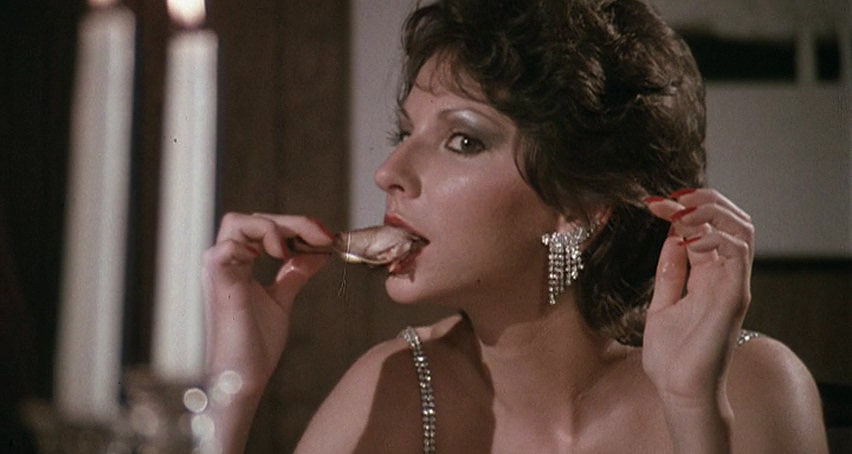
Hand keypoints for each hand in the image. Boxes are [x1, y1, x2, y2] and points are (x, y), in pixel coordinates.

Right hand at [203, 213, 332, 393]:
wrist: (244, 377)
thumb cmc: (257, 344)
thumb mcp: (282, 298)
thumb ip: (295, 272)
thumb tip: (319, 252)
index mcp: (239, 263)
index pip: (264, 226)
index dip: (297, 226)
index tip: (327, 236)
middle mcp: (225, 262)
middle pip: (252, 219)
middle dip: (292, 222)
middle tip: (322, 237)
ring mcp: (218, 270)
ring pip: (236, 223)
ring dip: (272, 228)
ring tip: (293, 251)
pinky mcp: (218, 283)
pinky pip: (224, 247)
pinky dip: (252, 243)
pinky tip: (276, 256)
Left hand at [642, 189, 753, 406]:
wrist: (678, 390)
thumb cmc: (671, 357)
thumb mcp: (661, 305)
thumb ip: (669, 273)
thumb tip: (671, 238)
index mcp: (706, 277)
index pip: (706, 228)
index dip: (683, 209)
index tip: (654, 202)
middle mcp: (724, 277)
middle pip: (732, 220)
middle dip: (703, 200)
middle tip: (670, 198)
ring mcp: (732, 285)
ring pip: (743, 229)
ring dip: (712, 211)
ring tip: (681, 213)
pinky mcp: (734, 297)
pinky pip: (737, 254)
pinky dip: (716, 238)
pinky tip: (690, 241)